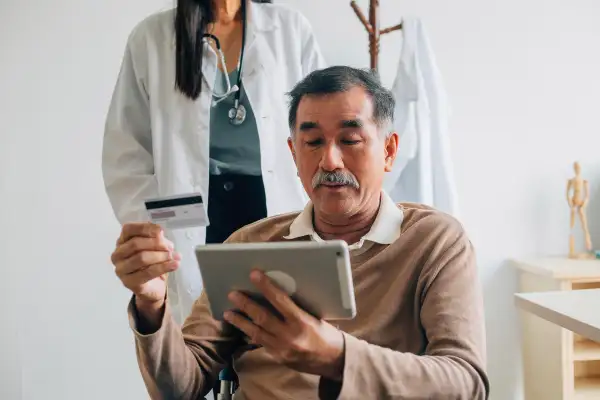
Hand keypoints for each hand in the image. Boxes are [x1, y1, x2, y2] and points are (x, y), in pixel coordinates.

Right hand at [111, 223, 180, 308]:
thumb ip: (157, 239)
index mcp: (122, 241)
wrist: (153, 286)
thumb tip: (160, 235)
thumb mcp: (156, 247)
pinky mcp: (128, 282)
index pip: (128, 230)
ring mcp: (121, 269)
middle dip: (156, 244)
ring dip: (160, 256)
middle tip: (170, 248)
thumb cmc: (152, 262)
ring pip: (141, 258)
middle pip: (135, 244)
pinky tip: (174, 265)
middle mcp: (118, 254)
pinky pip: (147, 273)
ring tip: (173, 257)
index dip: (145, 228)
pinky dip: (163, 267)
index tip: (161, 231)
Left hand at [223, 270, 344, 379]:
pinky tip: (241, 327)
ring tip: (228, 312)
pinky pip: (260, 343)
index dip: (266, 286)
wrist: (334, 361)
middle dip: (246, 304)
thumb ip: (296, 308)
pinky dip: (250, 334)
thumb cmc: (327, 334)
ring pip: (256, 333)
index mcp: (302, 321)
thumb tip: (276, 292)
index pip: (280, 300)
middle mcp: (290, 336)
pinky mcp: (278, 357)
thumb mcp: (315, 316)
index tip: (254, 274)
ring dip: (241, 321)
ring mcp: (282, 349)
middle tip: (232, 294)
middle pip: (263, 317)